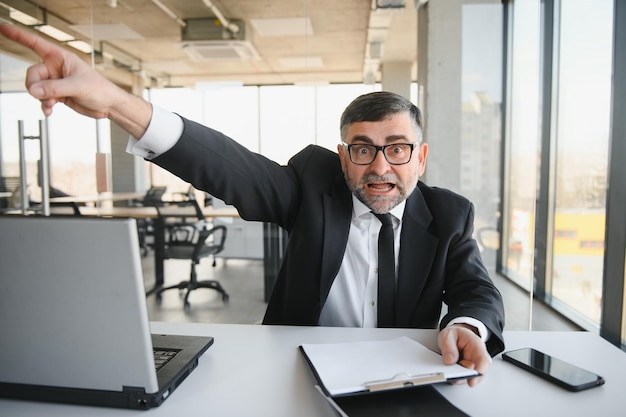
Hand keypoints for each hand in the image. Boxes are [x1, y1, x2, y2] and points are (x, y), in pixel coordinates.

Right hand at [0, 23, 150, 137]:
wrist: (108, 105)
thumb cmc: (100, 89)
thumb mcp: (77, 86)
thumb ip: (54, 88)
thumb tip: (34, 90)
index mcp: (60, 57)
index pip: (35, 44)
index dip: (18, 36)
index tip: (3, 28)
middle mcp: (56, 68)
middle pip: (32, 74)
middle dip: (35, 86)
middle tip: (43, 96)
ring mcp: (56, 82)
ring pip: (36, 88)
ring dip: (41, 98)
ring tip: (52, 104)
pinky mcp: (57, 94)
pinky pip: (42, 99)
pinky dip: (44, 105)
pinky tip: (49, 111)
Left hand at [438, 324, 490, 386]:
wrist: (455, 335)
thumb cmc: (455, 335)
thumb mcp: (448, 335)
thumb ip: (448, 346)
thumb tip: (450, 361)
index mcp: (477, 345)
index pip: (483, 361)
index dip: (479, 372)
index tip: (471, 381)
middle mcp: (477, 358)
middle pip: (476, 373)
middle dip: (463, 376)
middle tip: (451, 375)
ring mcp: (472, 366)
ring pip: (468, 378)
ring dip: (457, 377)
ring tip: (447, 372)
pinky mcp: (466, 372)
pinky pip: (461, 378)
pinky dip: (454, 377)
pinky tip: (448, 372)